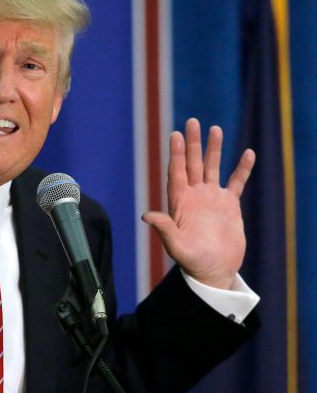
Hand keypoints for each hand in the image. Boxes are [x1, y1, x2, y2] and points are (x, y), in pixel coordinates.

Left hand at [141, 118, 254, 288]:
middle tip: (193, 121)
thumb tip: (146, 216)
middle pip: (192, 163)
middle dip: (193, 143)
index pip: (176, 172)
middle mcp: (194, 195)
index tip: (175, 134)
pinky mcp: (229, 204)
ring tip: (215, 129)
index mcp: (180, 202)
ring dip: (213, 149)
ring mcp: (211, 198)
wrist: (214, 271)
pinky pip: (236, 182)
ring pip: (212, 167)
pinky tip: (247, 153)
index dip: (175, 153)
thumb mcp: (176, 246)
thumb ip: (164, 229)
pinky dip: (242, 169)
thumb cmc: (192, 261)